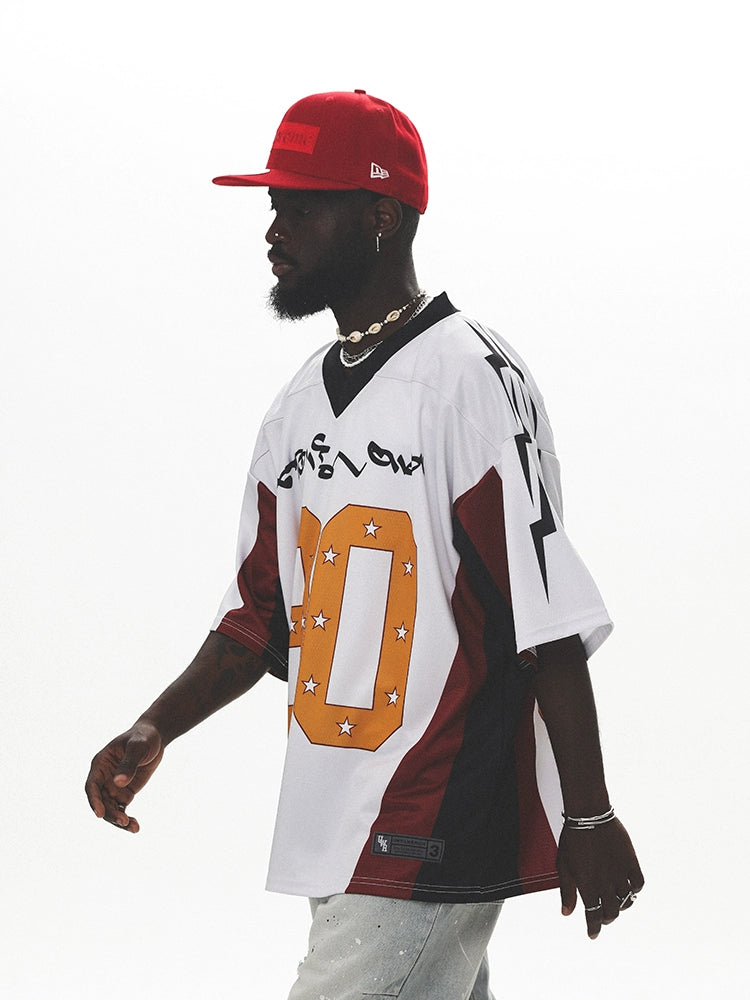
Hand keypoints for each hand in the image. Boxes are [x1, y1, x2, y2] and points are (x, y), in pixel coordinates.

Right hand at [85, 721, 163, 832]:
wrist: (155, 737)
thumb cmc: (143, 737)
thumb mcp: (137, 747)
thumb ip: (128, 763)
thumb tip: (118, 782)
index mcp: (100, 764)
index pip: (92, 786)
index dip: (94, 801)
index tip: (100, 814)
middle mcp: (103, 778)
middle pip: (101, 801)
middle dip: (110, 814)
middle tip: (124, 822)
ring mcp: (113, 786)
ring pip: (110, 809)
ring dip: (118, 820)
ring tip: (134, 827)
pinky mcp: (124, 792)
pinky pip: (121, 809)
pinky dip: (126, 819)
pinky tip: (135, 826)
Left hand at [557, 818, 643, 938]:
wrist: (588, 814)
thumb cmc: (572, 838)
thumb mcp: (563, 865)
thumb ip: (566, 891)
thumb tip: (566, 913)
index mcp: (587, 886)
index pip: (593, 917)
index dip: (593, 928)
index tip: (592, 934)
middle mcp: (605, 883)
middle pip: (611, 912)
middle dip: (606, 918)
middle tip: (602, 915)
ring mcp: (619, 873)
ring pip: (626, 901)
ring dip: (620, 905)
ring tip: (615, 900)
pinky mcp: (631, 862)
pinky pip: (638, 884)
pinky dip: (635, 890)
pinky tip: (628, 886)